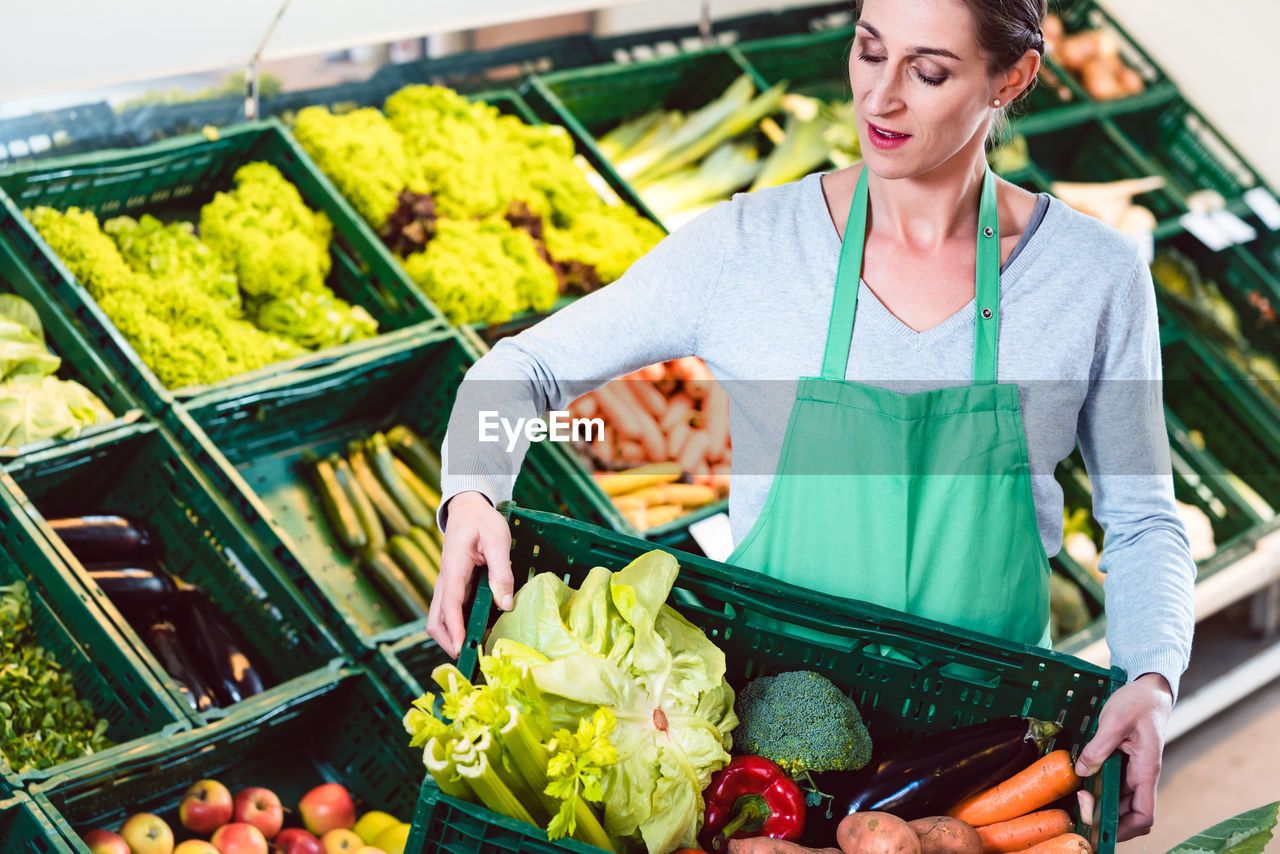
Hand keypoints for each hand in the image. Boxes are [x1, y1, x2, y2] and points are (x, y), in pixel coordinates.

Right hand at [426, 491, 513, 658]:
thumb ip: (501, 571)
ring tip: (478, 650)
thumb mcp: (497, 540)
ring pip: (440, 619)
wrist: (467, 509)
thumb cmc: (482, 521)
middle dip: (449, 642)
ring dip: (454, 637)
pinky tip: (482, 631)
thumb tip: (505, 604)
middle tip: (472, 659)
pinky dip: (460, 626)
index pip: (449, 606)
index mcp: (453, 569)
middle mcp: (445, 581)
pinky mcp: (454, 587)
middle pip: (436, 621)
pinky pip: (451, 612)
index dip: (455, 630)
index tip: (464, 649)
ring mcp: (447, 586)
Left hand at [1074, 672, 1173, 840]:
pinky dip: (1097, 787)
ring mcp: (1132, 771)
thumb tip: (1082, 771)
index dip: (1124, 829)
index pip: (1143, 815)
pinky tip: (1081, 783)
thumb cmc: (1139, 702)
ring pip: (1117, 799)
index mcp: (1146, 770)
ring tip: (1077, 799)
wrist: (1149, 689)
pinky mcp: (1123, 763)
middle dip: (1104, 817)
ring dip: (1099, 803)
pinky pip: (1111, 783)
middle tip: (1078, 808)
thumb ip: (1098, 747)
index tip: (1100, 829)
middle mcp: (1141, 776)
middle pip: (1127, 812)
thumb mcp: (1115, 721)